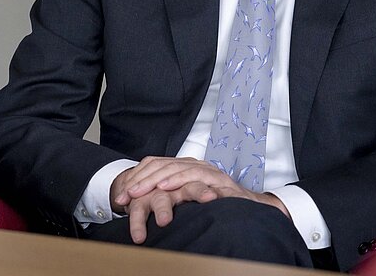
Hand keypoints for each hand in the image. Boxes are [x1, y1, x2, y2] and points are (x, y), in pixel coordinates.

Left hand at [110, 156, 288, 243]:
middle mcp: (194, 166)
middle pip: (162, 165)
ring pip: (175, 169)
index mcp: (185, 168)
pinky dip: (178, 181)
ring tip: (139, 190)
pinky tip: (165, 188)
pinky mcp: (217, 181)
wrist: (254, 211)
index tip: (121, 195)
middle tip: (125, 194)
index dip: (137, 178)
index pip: (155, 165)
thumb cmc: (218, 208)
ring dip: (155, 179)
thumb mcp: (188, 202)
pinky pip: (195, 177)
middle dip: (140, 180)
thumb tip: (139, 209)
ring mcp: (207, 171)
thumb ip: (170, 200)